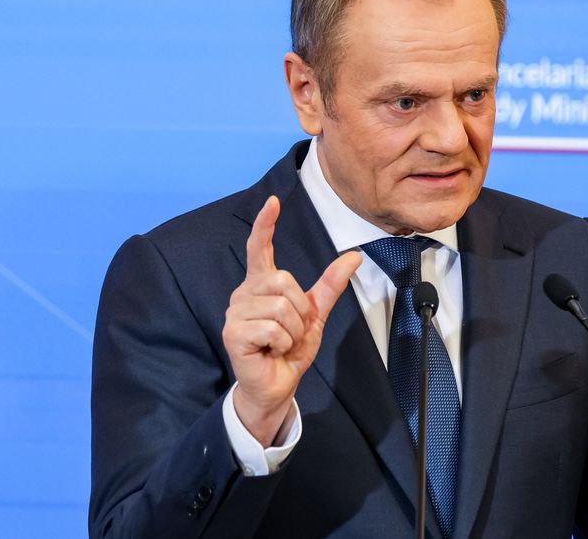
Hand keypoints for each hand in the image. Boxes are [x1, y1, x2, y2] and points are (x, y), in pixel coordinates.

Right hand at [222, 195, 361, 444]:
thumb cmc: (289, 349)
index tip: (272, 202)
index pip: (260, 248)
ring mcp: (235, 312)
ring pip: (281, 307)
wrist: (277, 385)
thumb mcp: (315, 314)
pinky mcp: (233, 333)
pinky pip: (273, 328)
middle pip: (284, 281)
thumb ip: (330, 285)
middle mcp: (244, 293)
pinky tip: (271, 351)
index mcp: (262, 285)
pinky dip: (283, 343)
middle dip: (300, 310)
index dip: (265, 224)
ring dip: (292, 331)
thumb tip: (353, 257)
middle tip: (291, 331)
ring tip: (280, 342)